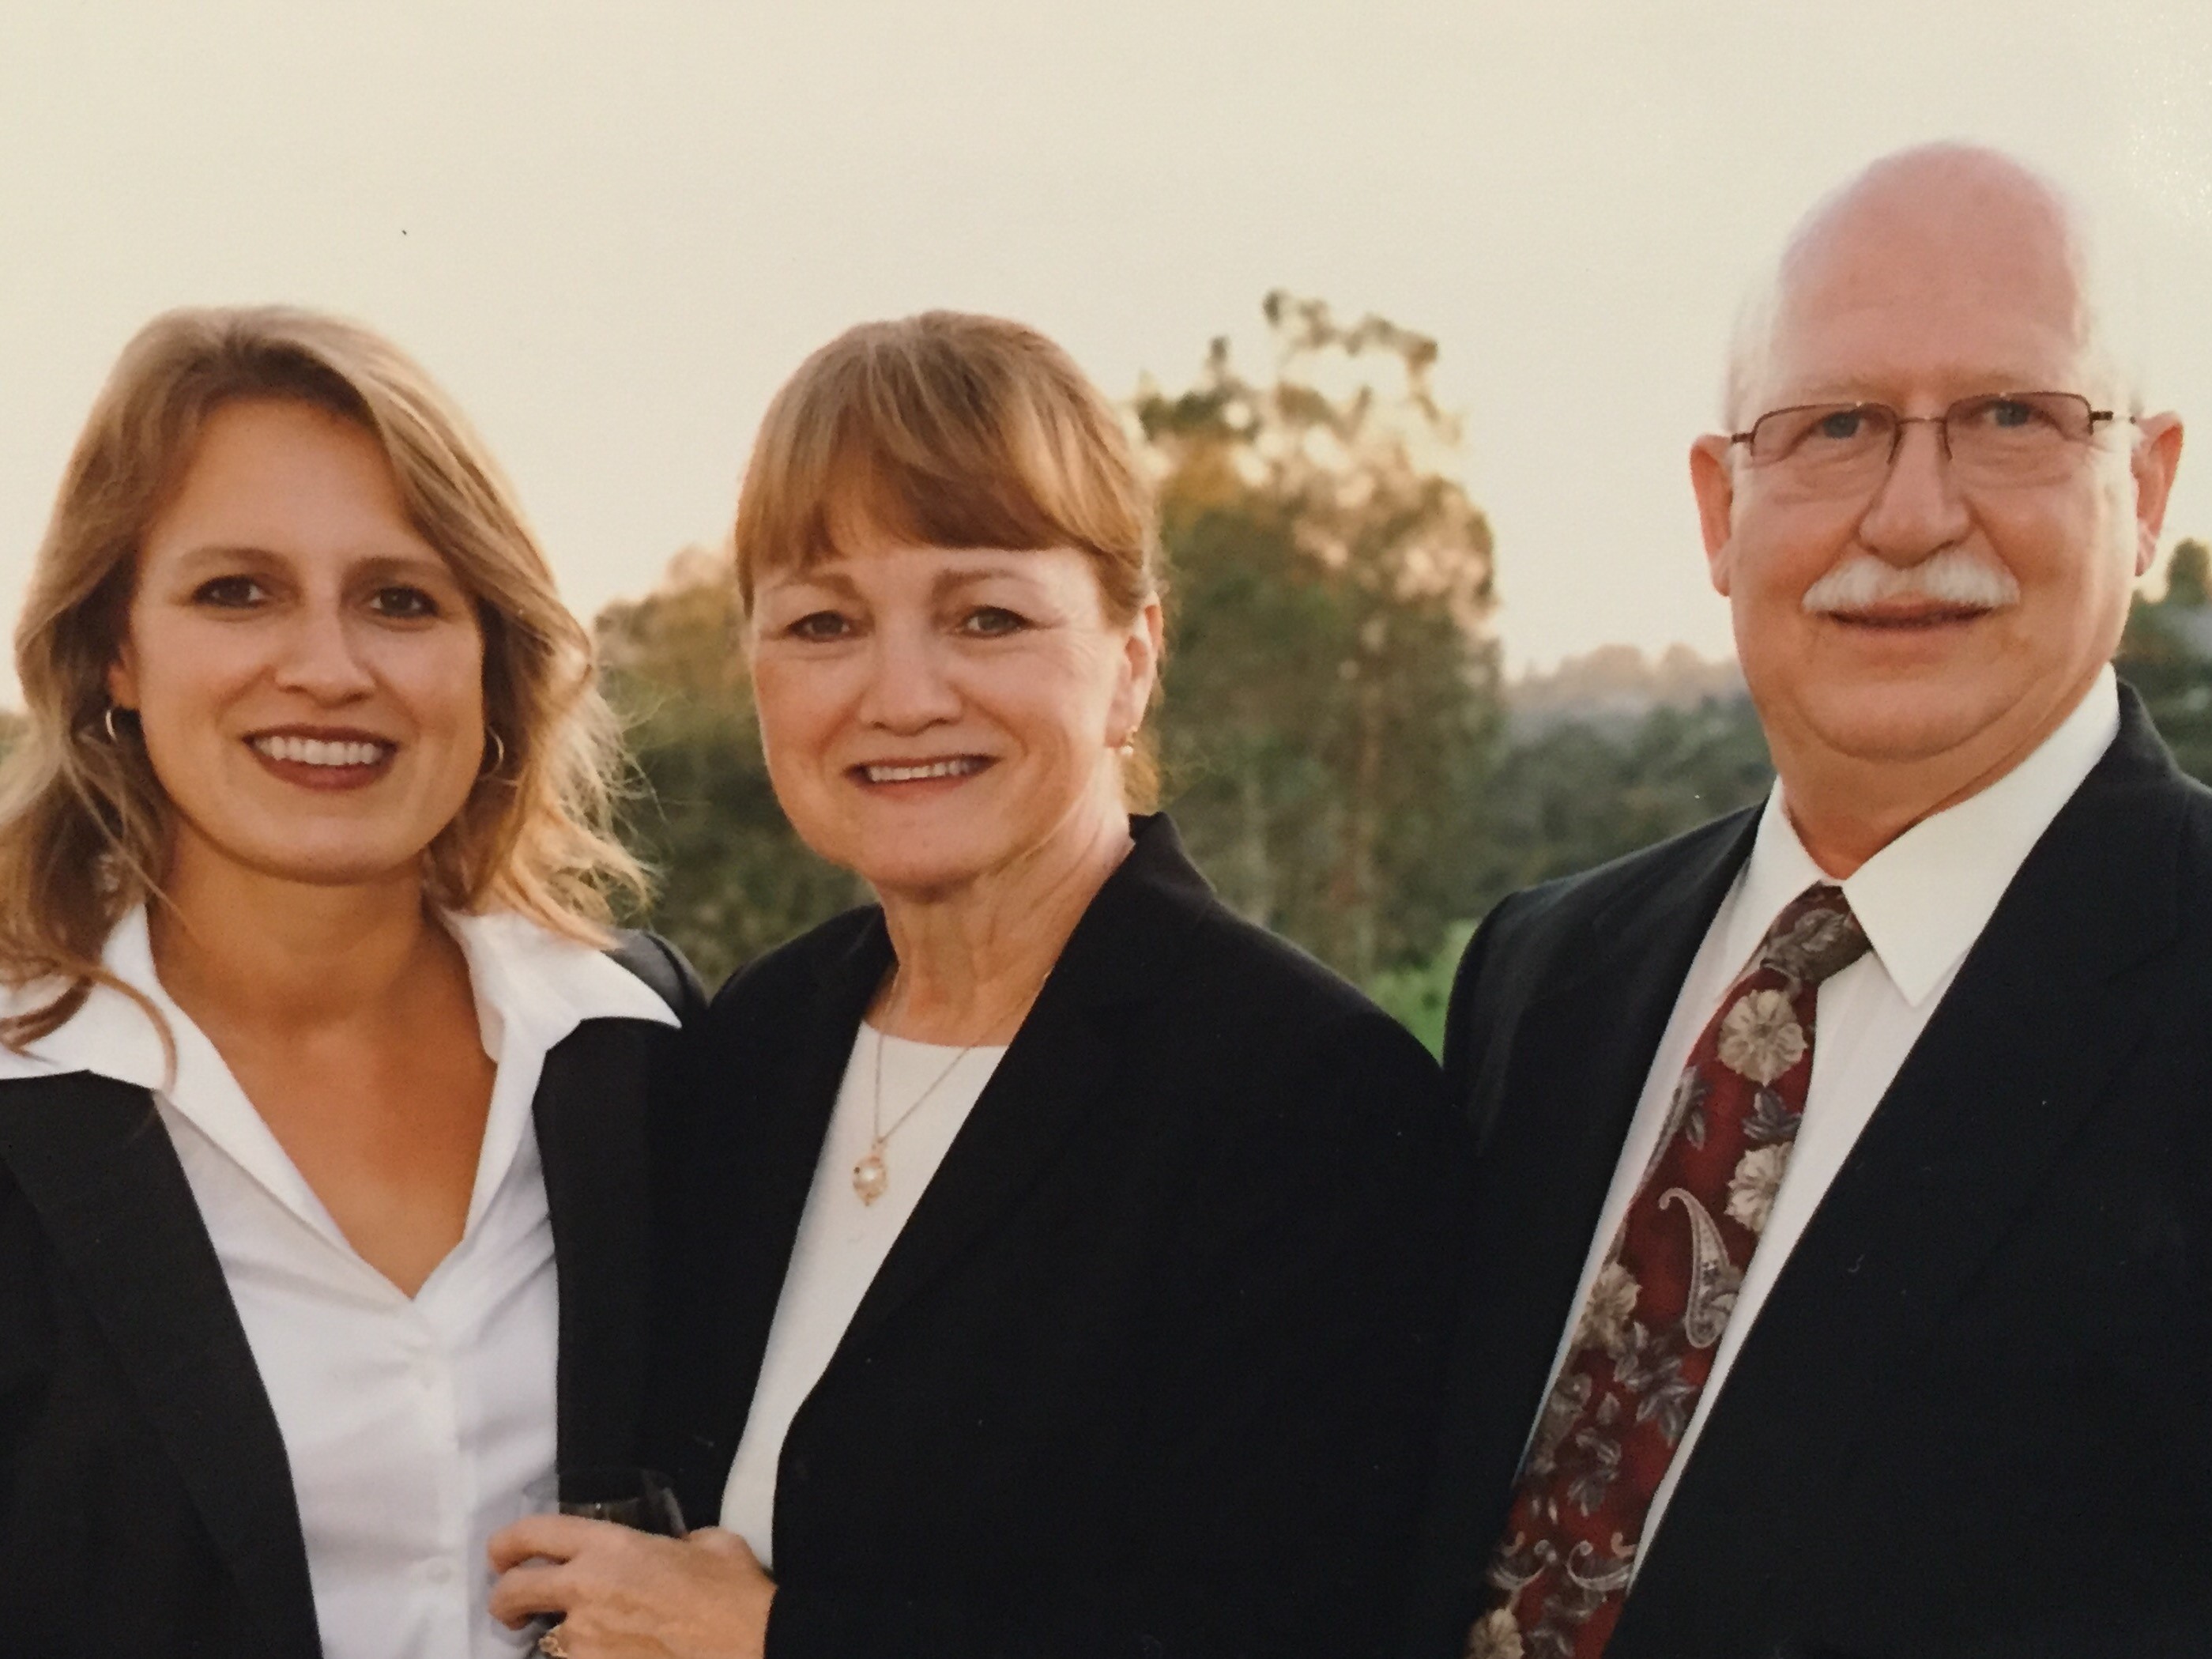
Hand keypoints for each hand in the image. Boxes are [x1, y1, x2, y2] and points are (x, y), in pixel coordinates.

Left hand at [488, 1516, 774, 1658]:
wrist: (751, 1645)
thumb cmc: (733, 1591)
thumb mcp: (708, 1543)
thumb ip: (675, 1542)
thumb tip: (673, 1551)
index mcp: (612, 1546)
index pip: (535, 1533)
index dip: (507, 1542)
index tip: (502, 1554)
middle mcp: (587, 1590)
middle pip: (514, 1591)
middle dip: (505, 1599)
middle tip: (514, 1606)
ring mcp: (587, 1641)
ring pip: (547, 1639)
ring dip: (560, 1637)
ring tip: (590, 1637)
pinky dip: (587, 1655)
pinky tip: (615, 1650)